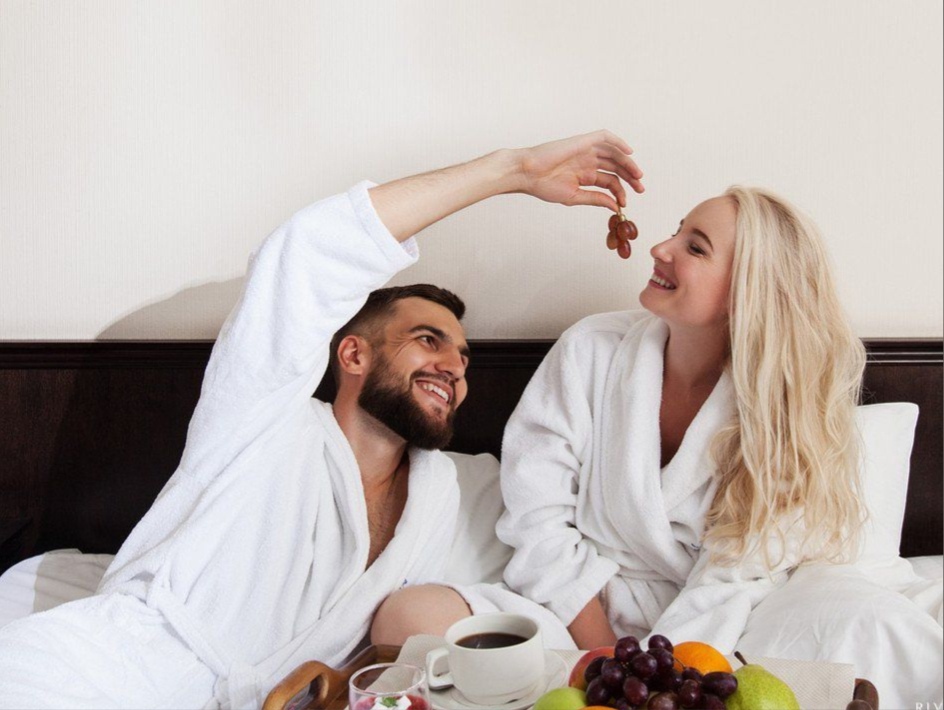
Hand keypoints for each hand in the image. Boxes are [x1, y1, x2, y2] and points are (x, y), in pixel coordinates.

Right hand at [513, 129, 643, 211]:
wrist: (527, 173)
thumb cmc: (543, 186)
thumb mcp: (574, 196)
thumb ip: (595, 199)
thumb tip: (615, 206)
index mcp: (585, 175)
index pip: (610, 182)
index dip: (620, 192)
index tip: (626, 203)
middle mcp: (587, 162)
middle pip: (616, 167)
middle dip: (630, 177)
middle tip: (640, 188)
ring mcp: (585, 150)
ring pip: (614, 153)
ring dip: (628, 163)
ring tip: (638, 175)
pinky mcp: (582, 141)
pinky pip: (604, 137)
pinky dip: (618, 142)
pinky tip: (628, 152)